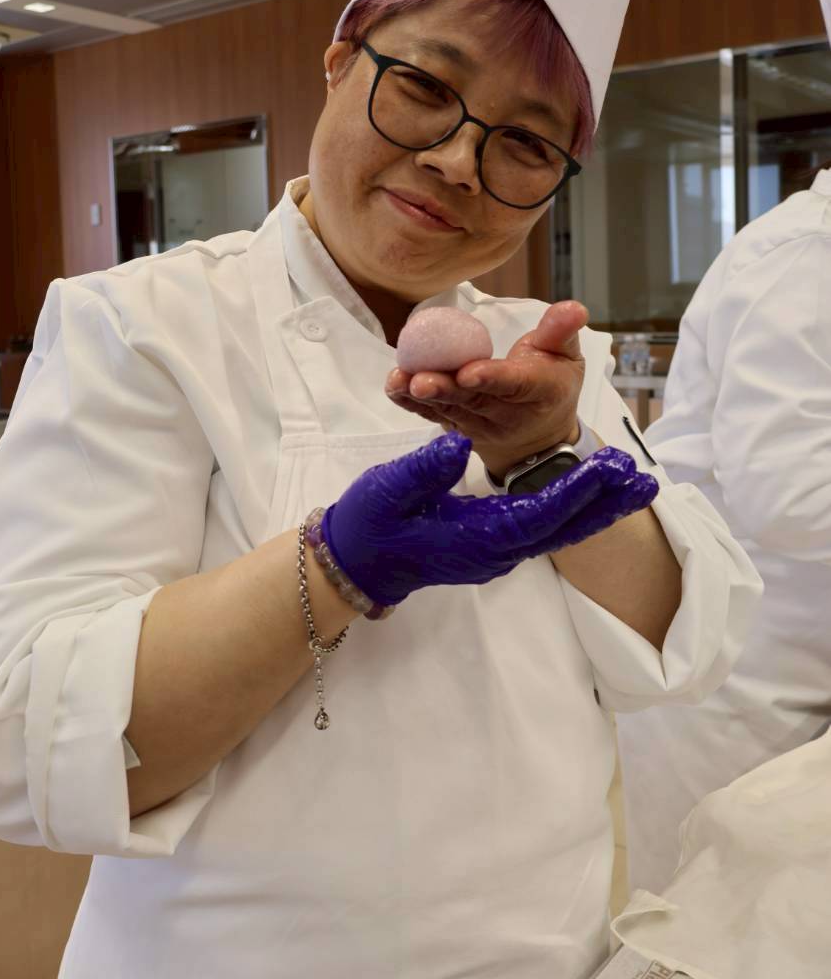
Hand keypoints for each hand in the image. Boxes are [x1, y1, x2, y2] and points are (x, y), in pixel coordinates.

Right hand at [322, 432, 658, 606]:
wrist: (358, 562)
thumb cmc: (371, 524)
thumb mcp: (389, 488)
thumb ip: (425, 469)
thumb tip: (460, 441)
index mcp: (477, 537)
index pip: (537, 514)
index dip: (575, 491)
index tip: (608, 468)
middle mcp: (497, 551)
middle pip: (563, 528)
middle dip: (605, 503)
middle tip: (646, 479)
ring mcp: (498, 552)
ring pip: (559, 531)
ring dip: (598, 508)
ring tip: (635, 484)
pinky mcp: (494, 546)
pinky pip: (545, 530)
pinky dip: (574, 511)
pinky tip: (593, 494)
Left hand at [385, 301, 587, 479]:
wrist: (538, 440)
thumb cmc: (551, 388)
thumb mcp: (567, 358)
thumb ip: (562, 332)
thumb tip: (573, 307)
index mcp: (536, 392)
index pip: (512, 385)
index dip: (490, 378)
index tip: (468, 372)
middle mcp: (504, 413)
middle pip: (472, 400)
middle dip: (445, 390)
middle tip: (420, 380)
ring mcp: (477, 423)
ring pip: (448, 409)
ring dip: (421, 396)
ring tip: (400, 380)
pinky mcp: (456, 425)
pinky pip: (433, 415)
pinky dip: (411, 403)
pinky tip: (395, 386)